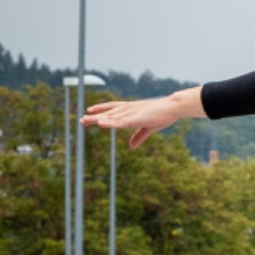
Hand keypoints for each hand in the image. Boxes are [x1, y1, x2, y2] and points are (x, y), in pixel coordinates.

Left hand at [84, 88, 204, 149]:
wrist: (173, 107)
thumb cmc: (162, 115)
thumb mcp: (148, 128)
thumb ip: (138, 137)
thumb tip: (131, 147)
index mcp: (131, 110)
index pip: (112, 110)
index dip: (101, 111)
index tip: (89, 112)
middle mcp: (129, 109)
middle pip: (108, 113)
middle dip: (94, 116)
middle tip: (81, 120)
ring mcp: (132, 112)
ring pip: (112, 116)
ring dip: (99, 118)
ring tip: (87, 120)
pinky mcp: (137, 117)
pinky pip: (121, 121)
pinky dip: (111, 122)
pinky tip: (102, 123)